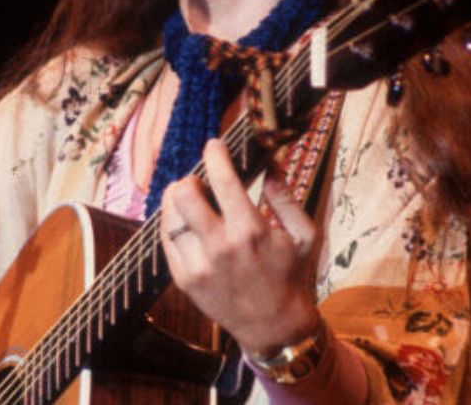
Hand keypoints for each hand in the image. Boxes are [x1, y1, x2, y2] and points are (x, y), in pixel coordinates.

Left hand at [159, 138, 320, 356]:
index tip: (214, 145)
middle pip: (184, 196)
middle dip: (189, 178)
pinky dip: (171, 223)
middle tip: (199, 180)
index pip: (223, 180)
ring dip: (176, 199)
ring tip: (189, 197)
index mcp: (251, 231)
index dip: (215, 154)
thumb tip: (271, 161)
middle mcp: (220, 247)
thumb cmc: (291, 275)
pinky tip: (184, 220)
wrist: (273, 326)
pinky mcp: (184, 280)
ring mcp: (198, 266)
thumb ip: (285, 196)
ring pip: (169, 217)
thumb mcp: (304, 234)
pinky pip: (166, 240)